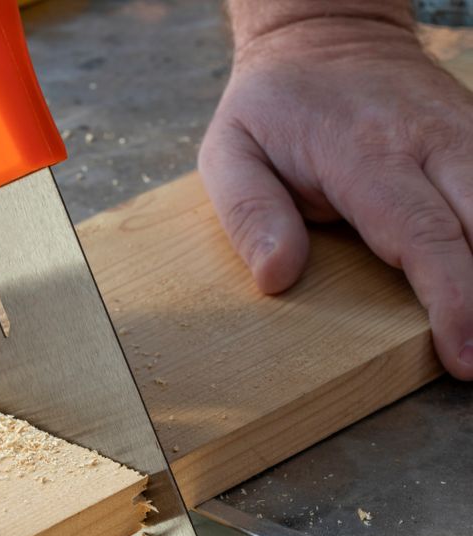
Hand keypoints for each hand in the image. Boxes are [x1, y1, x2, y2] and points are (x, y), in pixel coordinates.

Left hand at [199, 16, 472, 378]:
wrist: (322, 35)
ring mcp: (462, 134)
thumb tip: (276, 277)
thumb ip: (249, 213)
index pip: (420, 233)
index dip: (450, 299)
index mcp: (363, 152)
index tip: (463, 355)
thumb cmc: (271, 104)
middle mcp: (429, 141)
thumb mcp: (230, 152)